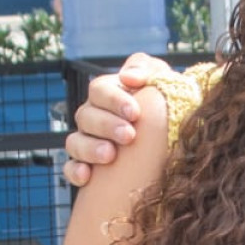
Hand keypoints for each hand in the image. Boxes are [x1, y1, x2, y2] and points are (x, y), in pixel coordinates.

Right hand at [61, 53, 175, 185]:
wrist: (174, 140)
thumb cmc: (165, 105)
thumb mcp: (160, 80)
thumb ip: (146, 68)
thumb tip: (129, 77)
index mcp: (107, 94)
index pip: (99, 90)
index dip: (114, 100)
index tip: (134, 112)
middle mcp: (93, 117)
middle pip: (86, 116)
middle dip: (106, 125)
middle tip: (129, 135)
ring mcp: (86, 142)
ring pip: (75, 142)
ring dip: (90, 148)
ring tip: (110, 155)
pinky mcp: (86, 167)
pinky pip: (70, 169)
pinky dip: (75, 171)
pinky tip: (87, 176)